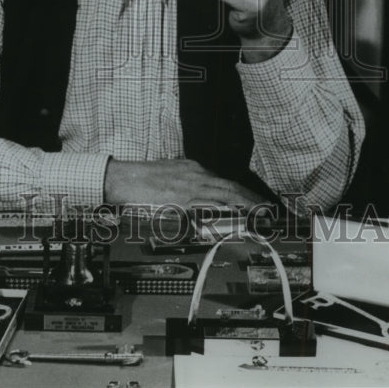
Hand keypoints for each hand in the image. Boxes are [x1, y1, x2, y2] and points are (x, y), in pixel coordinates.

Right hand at [104, 158, 266, 207]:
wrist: (122, 179)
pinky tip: (235, 217)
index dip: (243, 192)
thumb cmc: (141, 181)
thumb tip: (199, 203)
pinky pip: (208, 205)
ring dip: (244, 204)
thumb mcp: (170, 177)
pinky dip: (225, 211)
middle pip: (230, 187)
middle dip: (251, 198)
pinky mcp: (181, 199)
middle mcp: (195, 175)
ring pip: (224, 194)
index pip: (225, 182)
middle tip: (266, 209)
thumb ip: (186, 188)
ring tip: (259, 214)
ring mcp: (189, 186)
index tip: (256, 200)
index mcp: (193, 170)